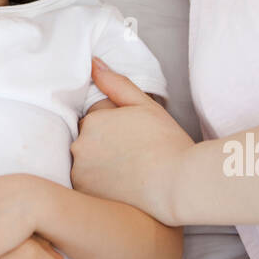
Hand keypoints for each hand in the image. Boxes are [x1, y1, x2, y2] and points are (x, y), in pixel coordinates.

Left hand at [71, 58, 192, 223]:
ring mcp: (80, 171)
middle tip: (133, 156)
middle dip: (104, 146)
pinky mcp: (84, 194)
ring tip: (129, 174)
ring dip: (99, 166)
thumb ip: (116, 83)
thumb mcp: (145, 105)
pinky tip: (121, 188)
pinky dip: (98, 186)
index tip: (133, 138)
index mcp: (93, 119)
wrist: (178, 185)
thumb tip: (93, 64)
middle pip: (87, 141)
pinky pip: (86, 185)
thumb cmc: (167, 145)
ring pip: (85, 164)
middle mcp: (80, 144)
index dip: (116, 128)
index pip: (95, 119)